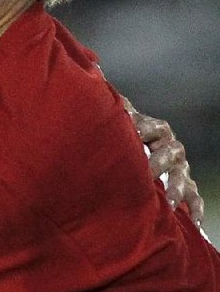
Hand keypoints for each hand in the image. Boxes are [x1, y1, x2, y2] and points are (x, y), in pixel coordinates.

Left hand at [124, 98, 203, 225]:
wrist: (145, 149)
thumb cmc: (130, 134)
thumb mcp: (124, 118)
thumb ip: (114, 102)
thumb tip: (96, 68)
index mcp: (157, 130)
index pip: (154, 128)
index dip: (144, 129)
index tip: (135, 134)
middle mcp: (172, 149)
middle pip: (169, 155)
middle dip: (158, 163)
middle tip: (147, 172)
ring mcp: (181, 169)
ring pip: (182, 179)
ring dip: (176, 190)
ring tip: (169, 202)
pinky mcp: (186, 187)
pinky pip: (194, 199)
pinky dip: (195, 211)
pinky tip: (194, 224)